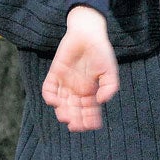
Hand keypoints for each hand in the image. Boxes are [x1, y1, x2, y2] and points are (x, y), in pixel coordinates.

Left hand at [42, 5, 119, 131]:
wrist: (89, 32)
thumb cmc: (101, 51)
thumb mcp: (110, 71)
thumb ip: (109, 87)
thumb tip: (101, 101)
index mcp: (91, 91)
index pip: (89, 110)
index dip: (90, 120)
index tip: (91, 127)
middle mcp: (77, 89)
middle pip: (74, 109)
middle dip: (75, 119)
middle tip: (75, 125)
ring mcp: (65, 82)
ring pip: (61, 102)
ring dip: (62, 111)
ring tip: (65, 117)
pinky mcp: (55, 73)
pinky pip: (49, 88)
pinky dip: (49, 96)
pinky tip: (54, 101)